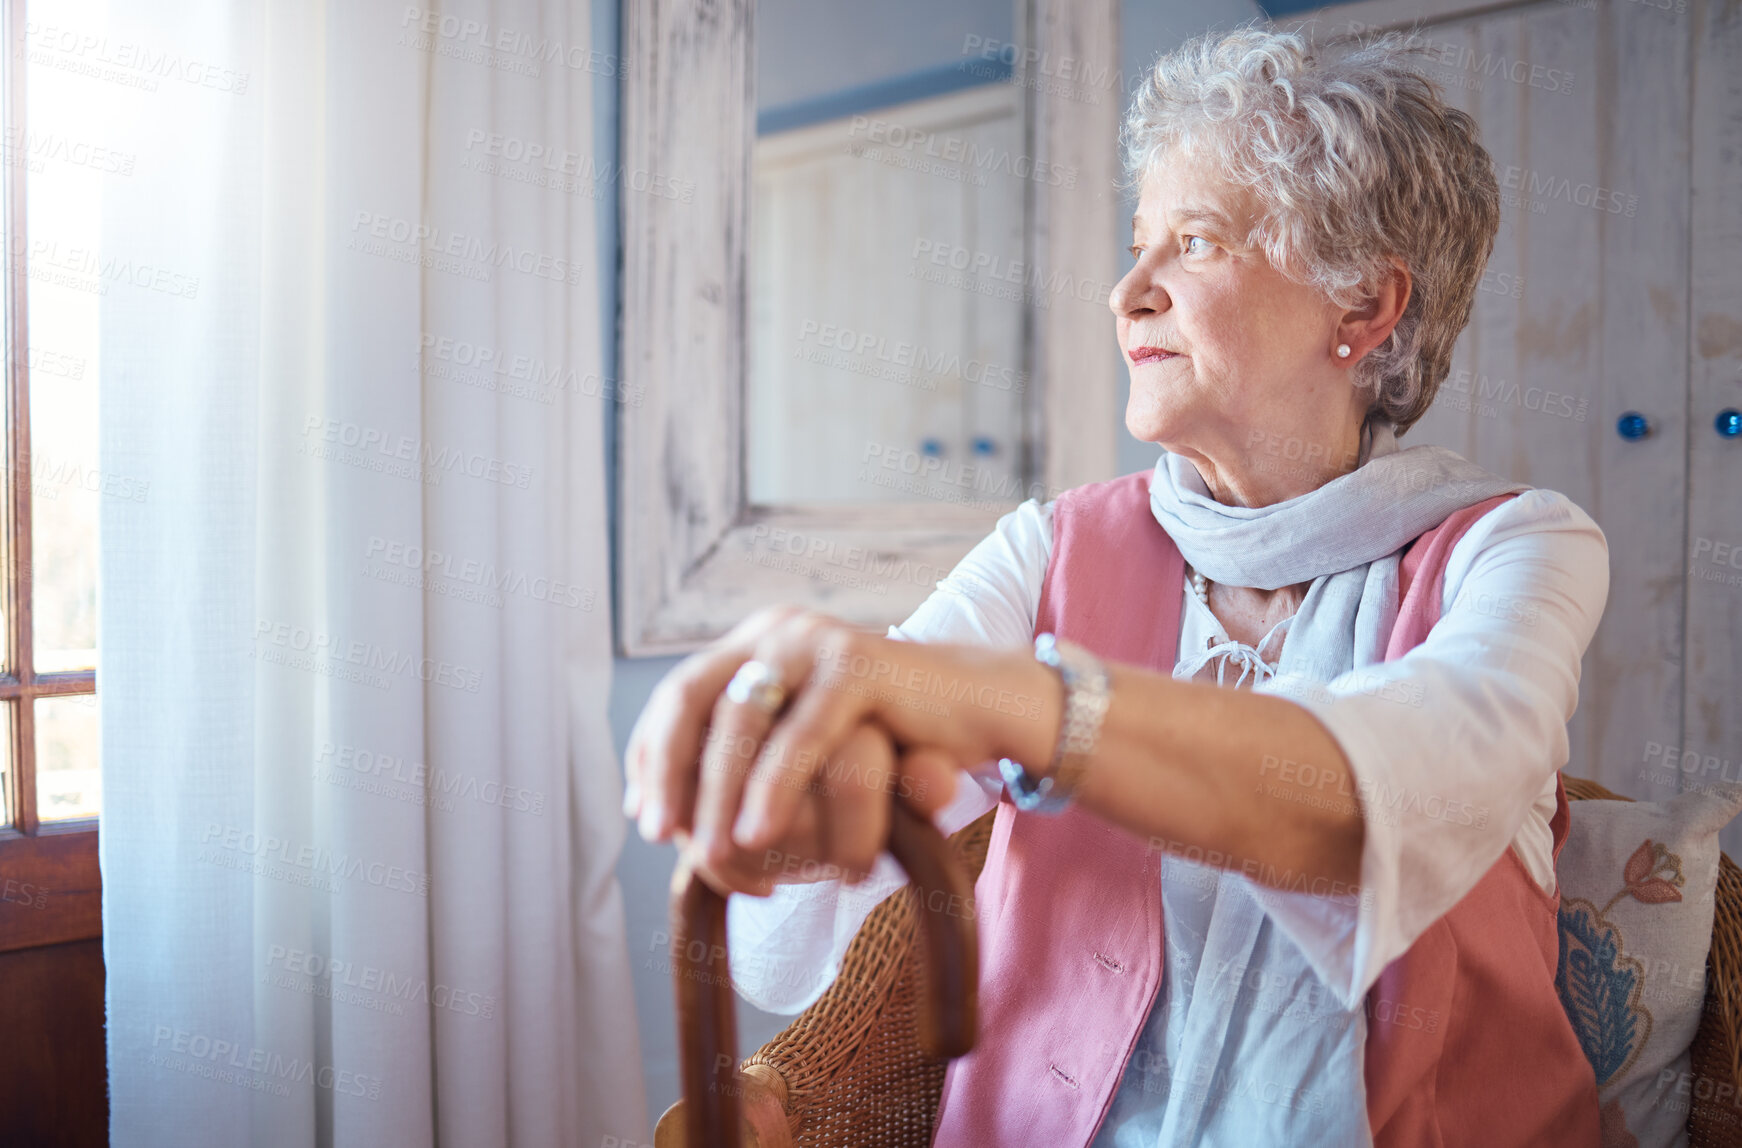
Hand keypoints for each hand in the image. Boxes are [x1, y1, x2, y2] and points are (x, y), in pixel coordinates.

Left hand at [622, 606, 1057, 895]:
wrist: (976, 710)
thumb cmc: (886, 741)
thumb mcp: (801, 748)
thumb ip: (742, 761)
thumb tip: (648, 804)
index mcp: (754, 645)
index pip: (677, 698)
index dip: (650, 755)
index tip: (643, 817)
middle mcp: (775, 631)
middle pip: (691, 698)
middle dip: (668, 770)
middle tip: (659, 834)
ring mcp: (814, 642)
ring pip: (742, 718)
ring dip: (717, 790)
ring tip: (712, 851)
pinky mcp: (858, 665)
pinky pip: (804, 733)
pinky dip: (775, 786)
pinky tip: (759, 833)